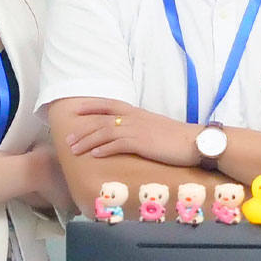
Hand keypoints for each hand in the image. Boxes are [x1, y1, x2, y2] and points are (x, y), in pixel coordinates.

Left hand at [63, 101, 200, 167]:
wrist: (194, 141)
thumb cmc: (176, 138)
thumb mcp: (154, 128)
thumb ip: (140, 128)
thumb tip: (129, 136)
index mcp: (136, 112)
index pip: (108, 104)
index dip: (90, 106)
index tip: (75, 109)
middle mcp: (133, 118)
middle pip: (101, 120)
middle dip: (82, 128)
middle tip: (66, 138)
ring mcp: (137, 129)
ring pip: (105, 132)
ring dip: (87, 141)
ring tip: (73, 149)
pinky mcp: (141, 143)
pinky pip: (118, 144)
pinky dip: (104, 149)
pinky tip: (94, 155)